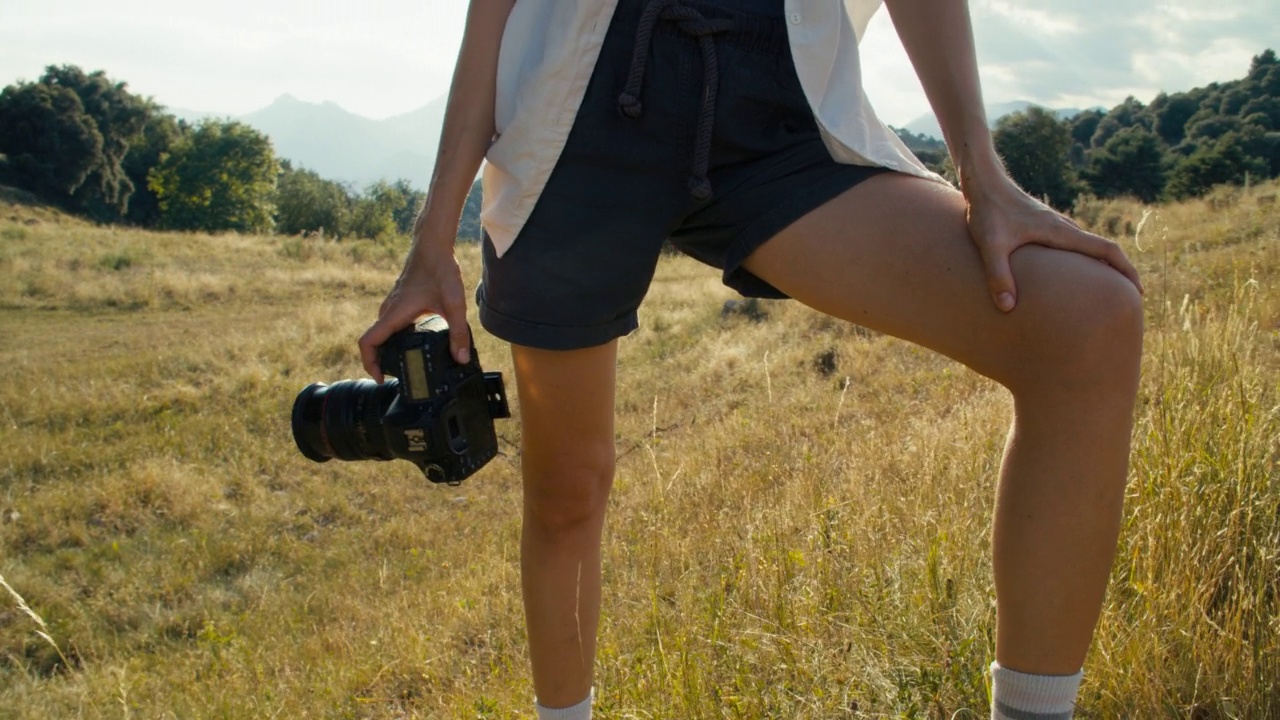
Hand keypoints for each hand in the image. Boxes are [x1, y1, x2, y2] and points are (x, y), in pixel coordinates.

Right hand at [358, 248, 471, 381]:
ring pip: (382, 333)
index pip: (367, 342)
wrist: (433, 245)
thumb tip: (461, 359)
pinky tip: (417, 343)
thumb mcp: (454, 304)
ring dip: (389, 350)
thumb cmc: (440, 270)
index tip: (381, 377)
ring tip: (409, 363)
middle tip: (400, 376)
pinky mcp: (399, 302)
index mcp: (394, 313)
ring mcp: (392, 305)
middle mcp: (388, 310)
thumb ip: (458, 333)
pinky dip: (396, 338)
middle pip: (374, 342)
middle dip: (381, 362)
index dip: (369, 363)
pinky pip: (390, 325)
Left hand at [963, 178, 1143, 311]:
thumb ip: (999, 275)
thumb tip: (1008, 308)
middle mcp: (1063, 226)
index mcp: (1061, 231)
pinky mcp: (1042, 224)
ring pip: (1086, 246)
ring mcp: (1054, 224)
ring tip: (1105, 289)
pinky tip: (1070, 272)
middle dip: (1119, 272)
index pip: (1106, 250)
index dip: (1126, 270)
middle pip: (1102, 249)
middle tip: (1130, 298)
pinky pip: (1071, 243)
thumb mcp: (990, 246)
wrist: (982, 182)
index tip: (1139, 290)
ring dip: (1101, 265)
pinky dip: (1082, 258)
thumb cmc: (986, 211)